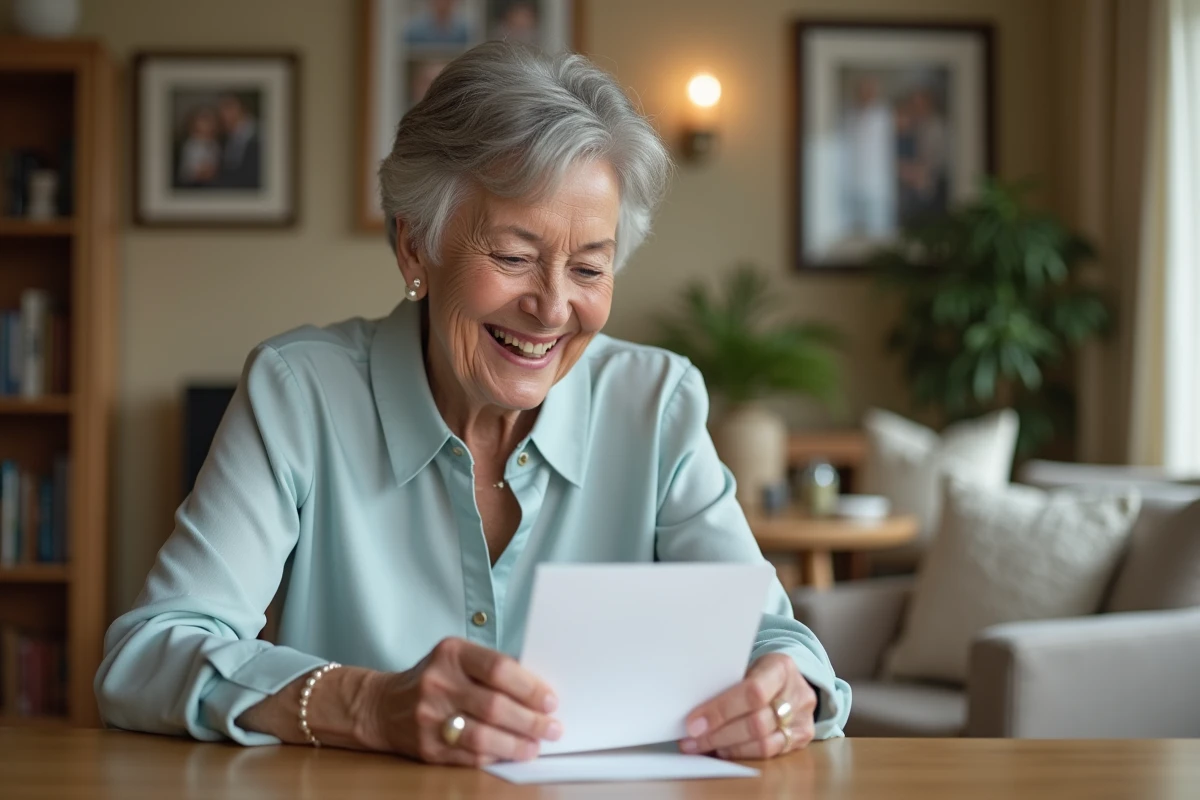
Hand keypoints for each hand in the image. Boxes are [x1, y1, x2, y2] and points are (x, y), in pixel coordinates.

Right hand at [359, 637, 561, 765]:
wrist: (384, 706)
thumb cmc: (433, 679)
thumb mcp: (457, 659)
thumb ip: (491, 669)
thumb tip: (538, 692)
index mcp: (451, 654)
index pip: (498, 668)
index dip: (529, 687)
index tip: (550, 700)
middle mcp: (439, 683)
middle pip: (494, 706)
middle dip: (530, 720)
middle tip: (552, 728)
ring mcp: (430, 717)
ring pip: (483, 737)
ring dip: (516, 745)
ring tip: (535, 746)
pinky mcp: (428, 747)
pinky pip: (470, 756)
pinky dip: (496, 757)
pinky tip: (511, 755)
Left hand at [679, 653, 816, 759]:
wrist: (792, 678)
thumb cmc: (761, 671)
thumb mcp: (748, 665)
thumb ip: (728, 683)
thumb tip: (693, 710)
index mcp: (781, 667)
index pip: (752, 692)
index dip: (721, 710)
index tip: (693, 723)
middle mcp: (797, 693)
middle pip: (756, 723)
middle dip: (718, 735)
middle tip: (691, 740)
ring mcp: (803, 718)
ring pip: (763, 743)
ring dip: (726, 748)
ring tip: (701, 747)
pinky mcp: (802, 738)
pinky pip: (770, 753)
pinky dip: (741, 753)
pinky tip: (722, 750)